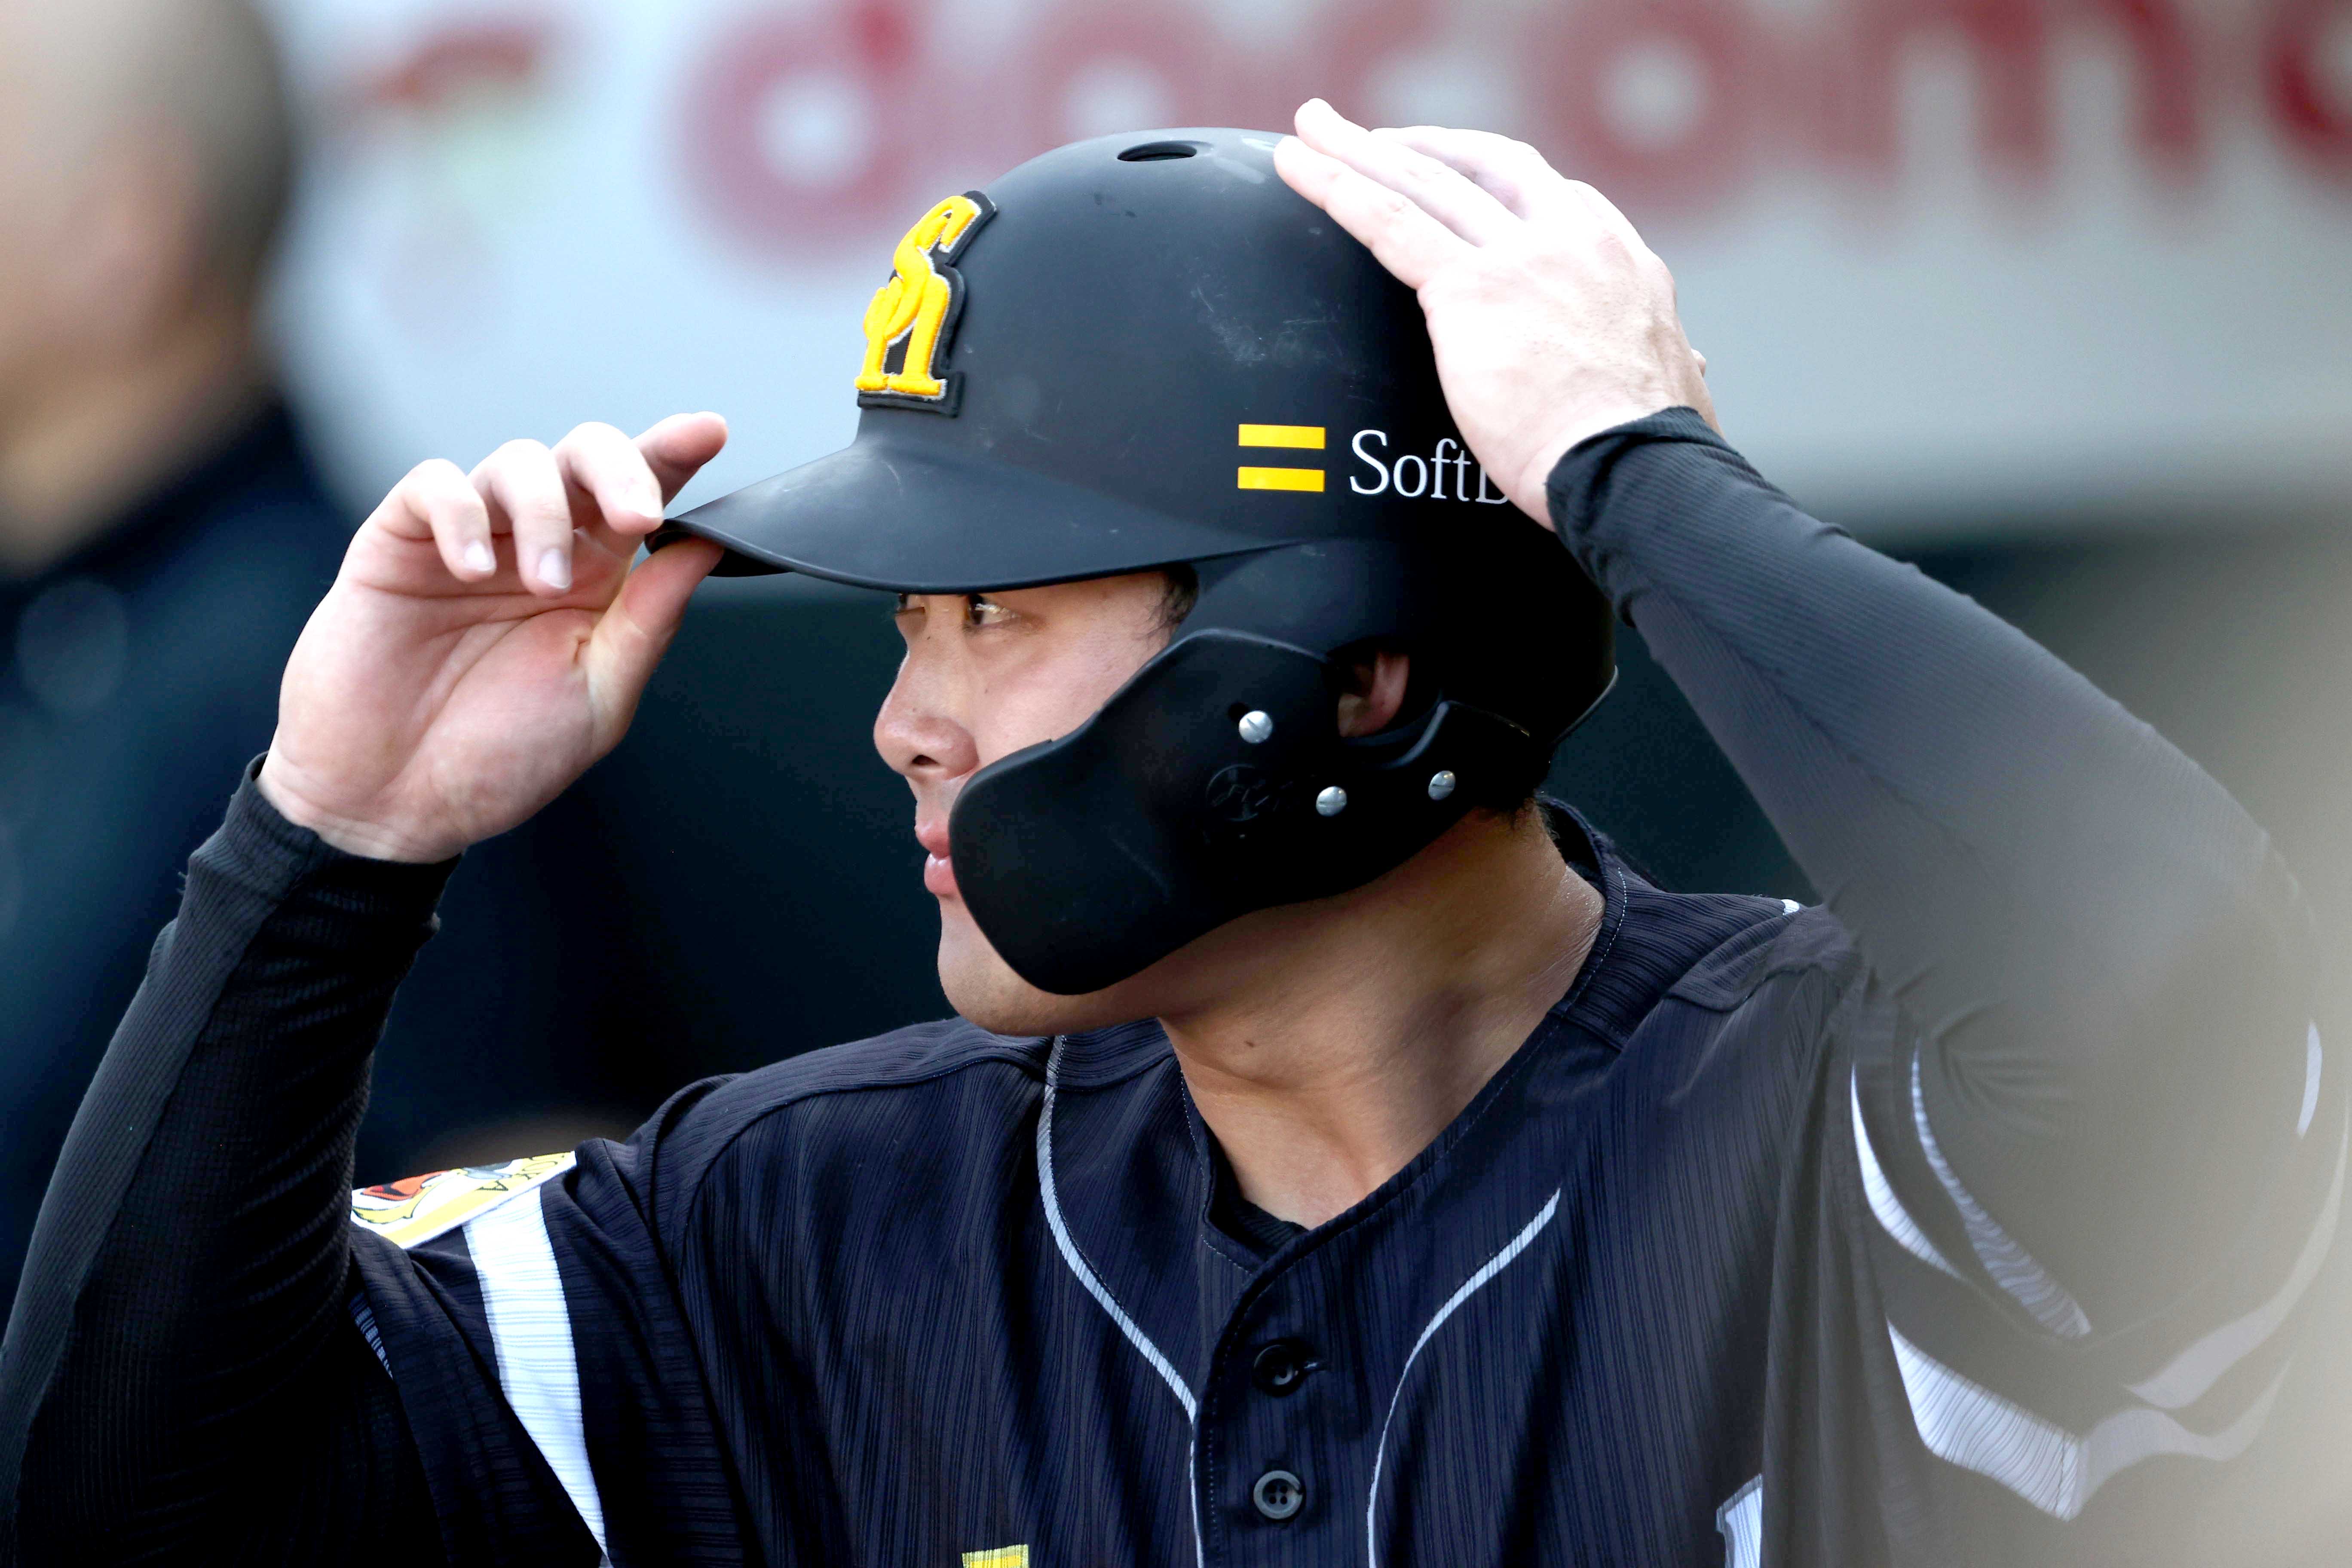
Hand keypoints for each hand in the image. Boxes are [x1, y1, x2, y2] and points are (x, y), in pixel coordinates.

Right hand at [258, 415, 728, 861]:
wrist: (392, 802)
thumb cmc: (496, 758)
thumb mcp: (597, 696)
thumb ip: (648, 620)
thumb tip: (705, 548)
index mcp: (596, 580)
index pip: (639, 495)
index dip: (672, 455)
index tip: (710, 432)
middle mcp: (537, 546)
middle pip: (582, 455)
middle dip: (618, 468)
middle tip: (636, 518)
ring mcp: (467, 539)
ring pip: (516, 462)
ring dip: (544, 513)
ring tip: (545, 582)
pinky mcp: (397, 543)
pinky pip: (434, 486)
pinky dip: (460, 513)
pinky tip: (472, 568)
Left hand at [1274, 99, 1715, 525]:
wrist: (1637, 473)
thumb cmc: (1652, 454)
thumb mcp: (1677, 383)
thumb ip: (1670, 357)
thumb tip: (1692, 361)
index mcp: (1620, 261)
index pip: (1547, 194)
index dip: (1488, 177)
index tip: (1453, 173)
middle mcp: (1571, 240)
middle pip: (1479, 168)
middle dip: (1417, 144)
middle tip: (1361, 132)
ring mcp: (1520, 258)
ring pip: (1423, 183)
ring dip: (1357, 150)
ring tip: (1309, 130)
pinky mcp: (1470, 291)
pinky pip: (1390, 223)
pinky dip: (1337, 189)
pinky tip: (1300, 171)